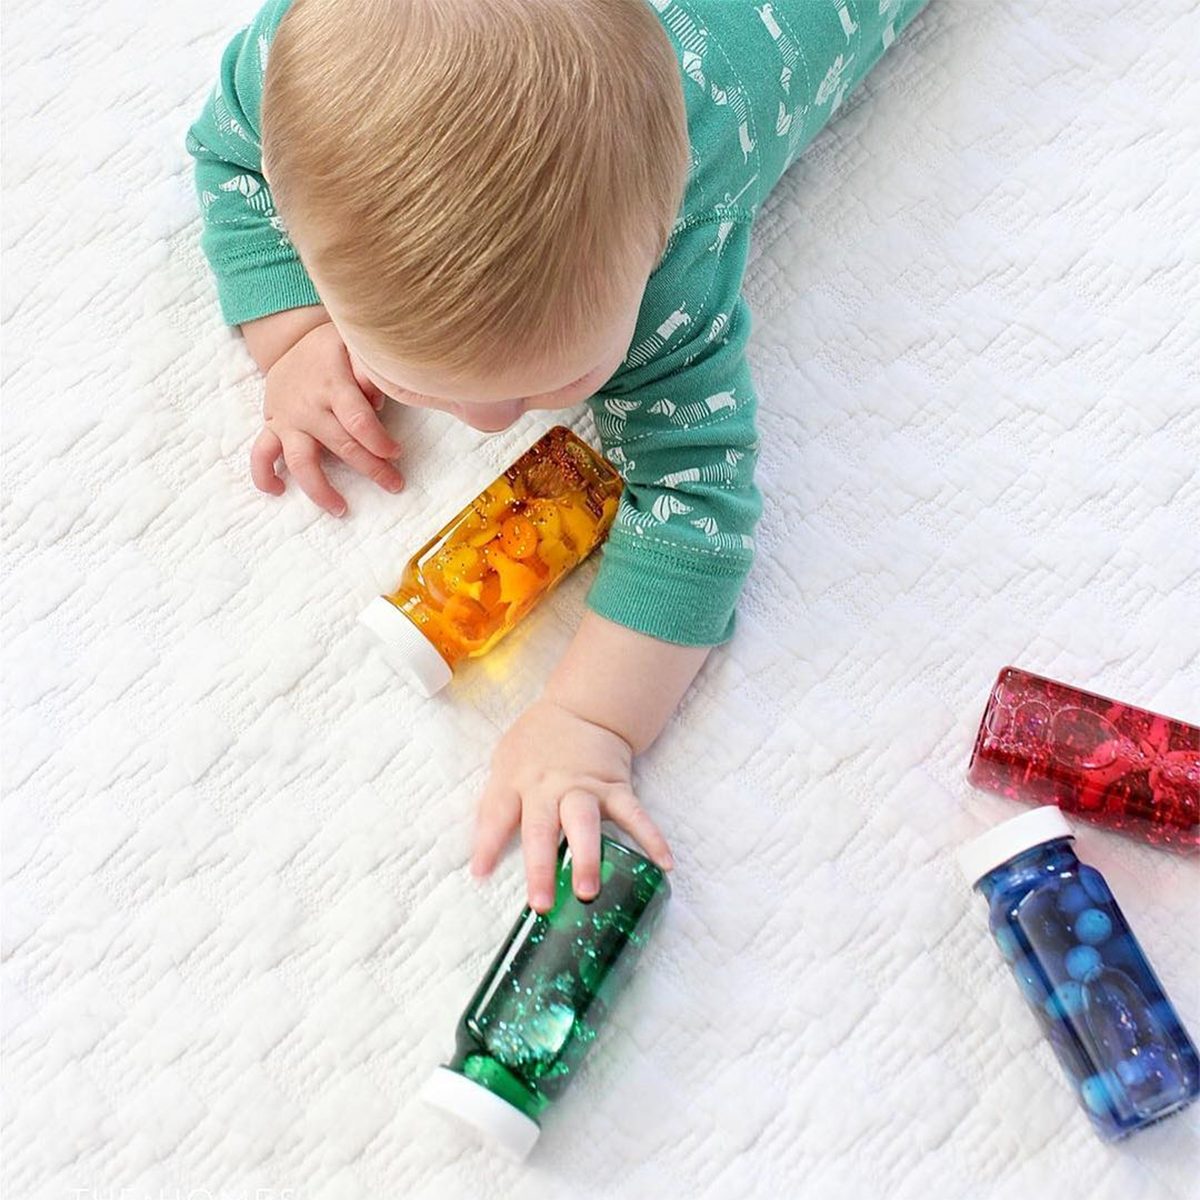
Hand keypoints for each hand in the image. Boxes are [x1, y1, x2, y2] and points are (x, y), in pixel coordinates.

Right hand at [249, 321, 403, 515]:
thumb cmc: (334, 350)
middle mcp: (307, 406)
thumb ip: (368, 369)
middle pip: (340, 445)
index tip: (397, 454)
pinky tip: (277, 491)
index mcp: (332, 384)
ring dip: (320, 488)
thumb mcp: (354, 346)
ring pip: (300, 460)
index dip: (379, 442)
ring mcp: (287, 419)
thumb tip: (377, 399)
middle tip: (395, 485)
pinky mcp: (272, 426)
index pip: (358, 421)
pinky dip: (263, 474)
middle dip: (371, 468)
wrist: (292, 342)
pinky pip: (261, 453)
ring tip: (340, 509)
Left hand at [471, 696, 673, 911]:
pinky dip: (651, 837)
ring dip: (586, 857)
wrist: (583, 708)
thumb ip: (495, 805)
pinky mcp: (615, 787)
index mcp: (517, 782)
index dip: (486, 844)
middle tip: (541, 902)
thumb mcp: (505, 762)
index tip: (481, 874)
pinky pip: (634, 814)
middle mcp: (549, 788)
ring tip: (588, 891)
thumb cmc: (538, 743)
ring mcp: (584, 788)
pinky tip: (664, 863)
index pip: (497, 815)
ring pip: (584, 823)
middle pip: (542, 828)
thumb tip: (479, 852)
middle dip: (541, 867)